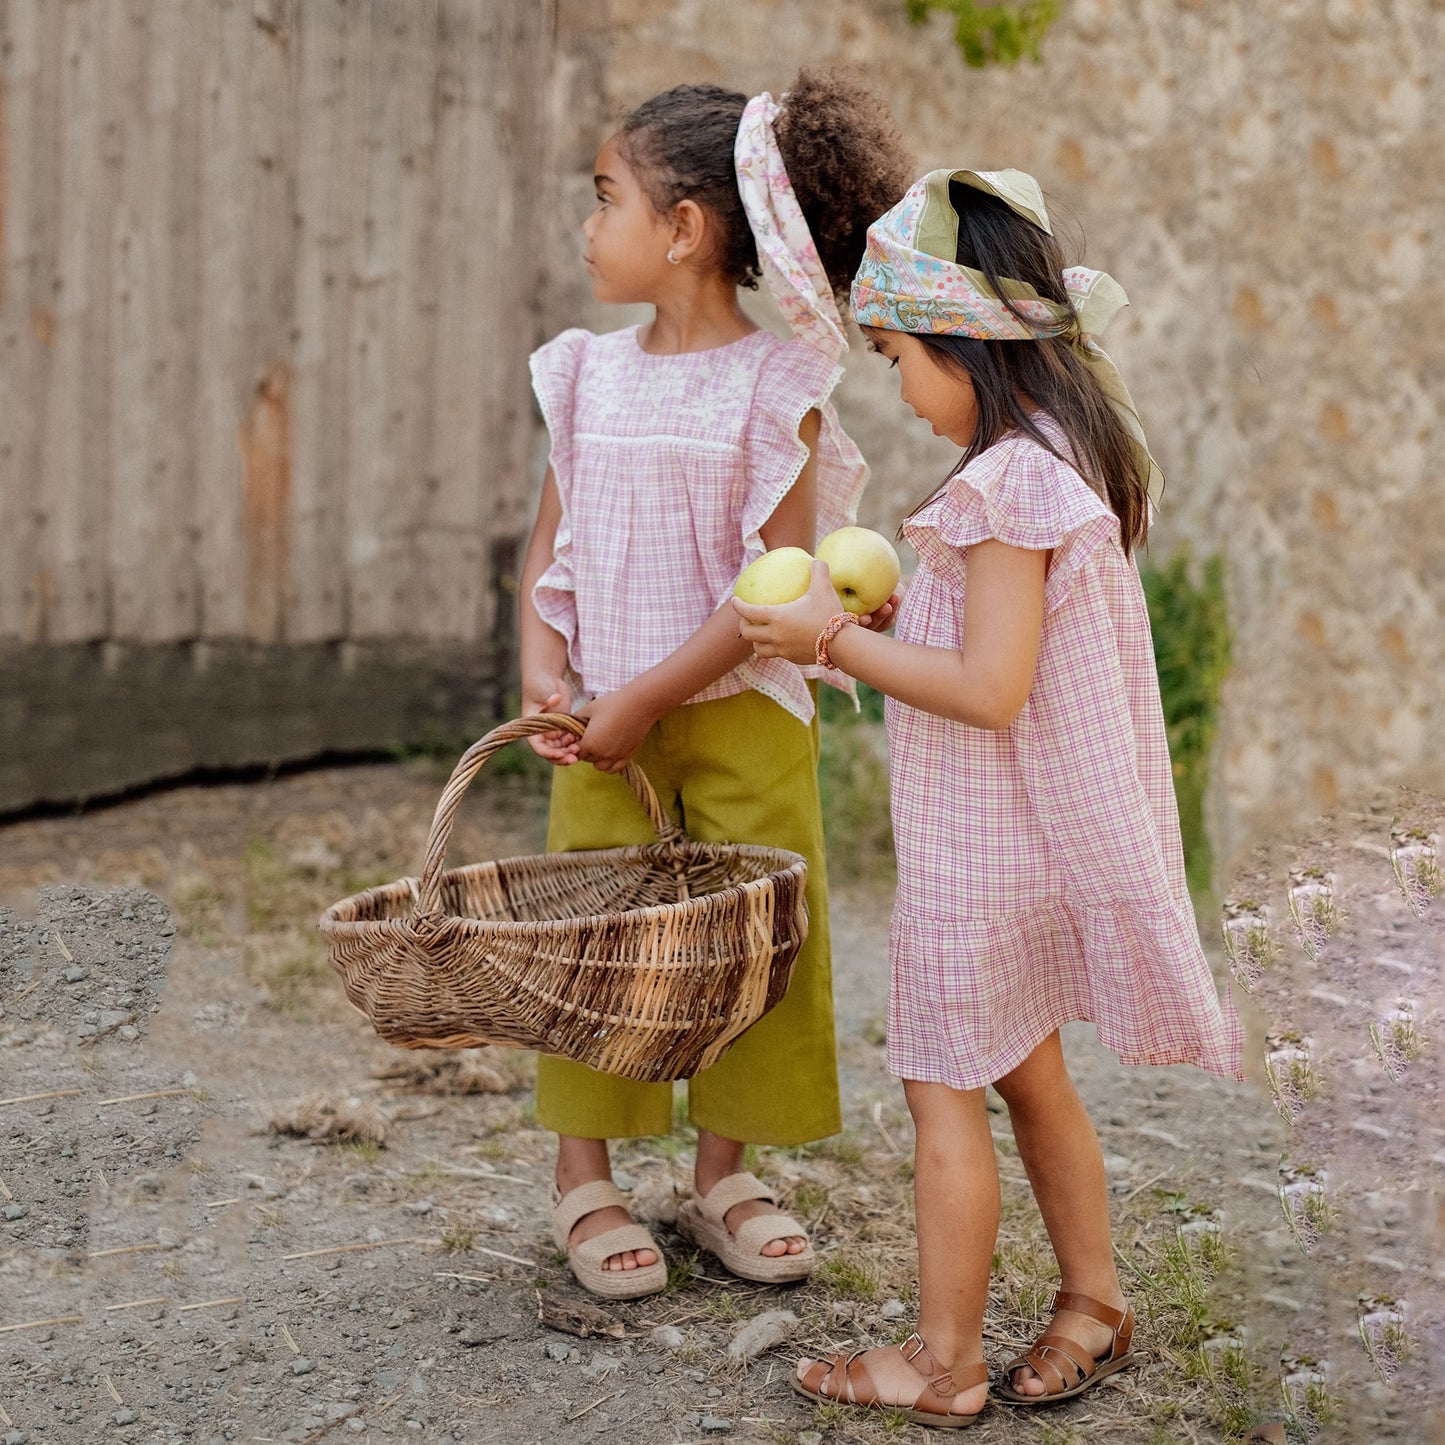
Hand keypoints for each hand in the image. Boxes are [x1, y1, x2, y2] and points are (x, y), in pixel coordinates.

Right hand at [521, 676, 579, 763]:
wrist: (546, 678)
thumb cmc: (539, 683)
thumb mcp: (542, 690)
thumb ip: (548, 696)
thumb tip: (555, 699)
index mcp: (532, 728)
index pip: (538, 747)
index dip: (549, 753)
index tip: (561, 753)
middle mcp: (542, 733)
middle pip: (551, 752)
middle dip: (562, 757)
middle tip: (574, 757)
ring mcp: (553, 731)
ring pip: (561, 749)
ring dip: (569, 751)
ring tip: (579, 747)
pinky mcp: (563, 727)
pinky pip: (569, 740)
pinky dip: (575, 742)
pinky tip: (581, 737)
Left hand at [575, 688, 656, 774]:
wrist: (639, 705)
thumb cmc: (612, 704)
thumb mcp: (589, 709)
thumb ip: (576, 719)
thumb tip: (569, 726)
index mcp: (590, 744)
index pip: (577, 751)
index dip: (577, 743)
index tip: (581, 734)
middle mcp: (602, 754)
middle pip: (588, 759)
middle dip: (587, 750)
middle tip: (592, 736)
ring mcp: (616, 757)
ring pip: (601, 767)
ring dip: (598, 759)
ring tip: (601, 745)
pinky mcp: (628, 756)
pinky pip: (615, 768)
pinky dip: (610, 764)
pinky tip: (611, 753)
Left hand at [733, 559, 887, 665]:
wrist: (842, 644)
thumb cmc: (830, 614)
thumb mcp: (824, 588)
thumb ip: (818, 571)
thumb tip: (816, 560)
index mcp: (777, 617)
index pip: (748, 612)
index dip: (738, 605)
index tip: (735, 600)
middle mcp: (776, 635)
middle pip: (748, 634)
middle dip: (743, 626)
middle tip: (746, 619)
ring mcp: (783, 650)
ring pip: (759, 650)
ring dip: (756, 642)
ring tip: (760, 635)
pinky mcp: (793, 659)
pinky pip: (777, 654)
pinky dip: (774, 648)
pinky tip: (782, 642)